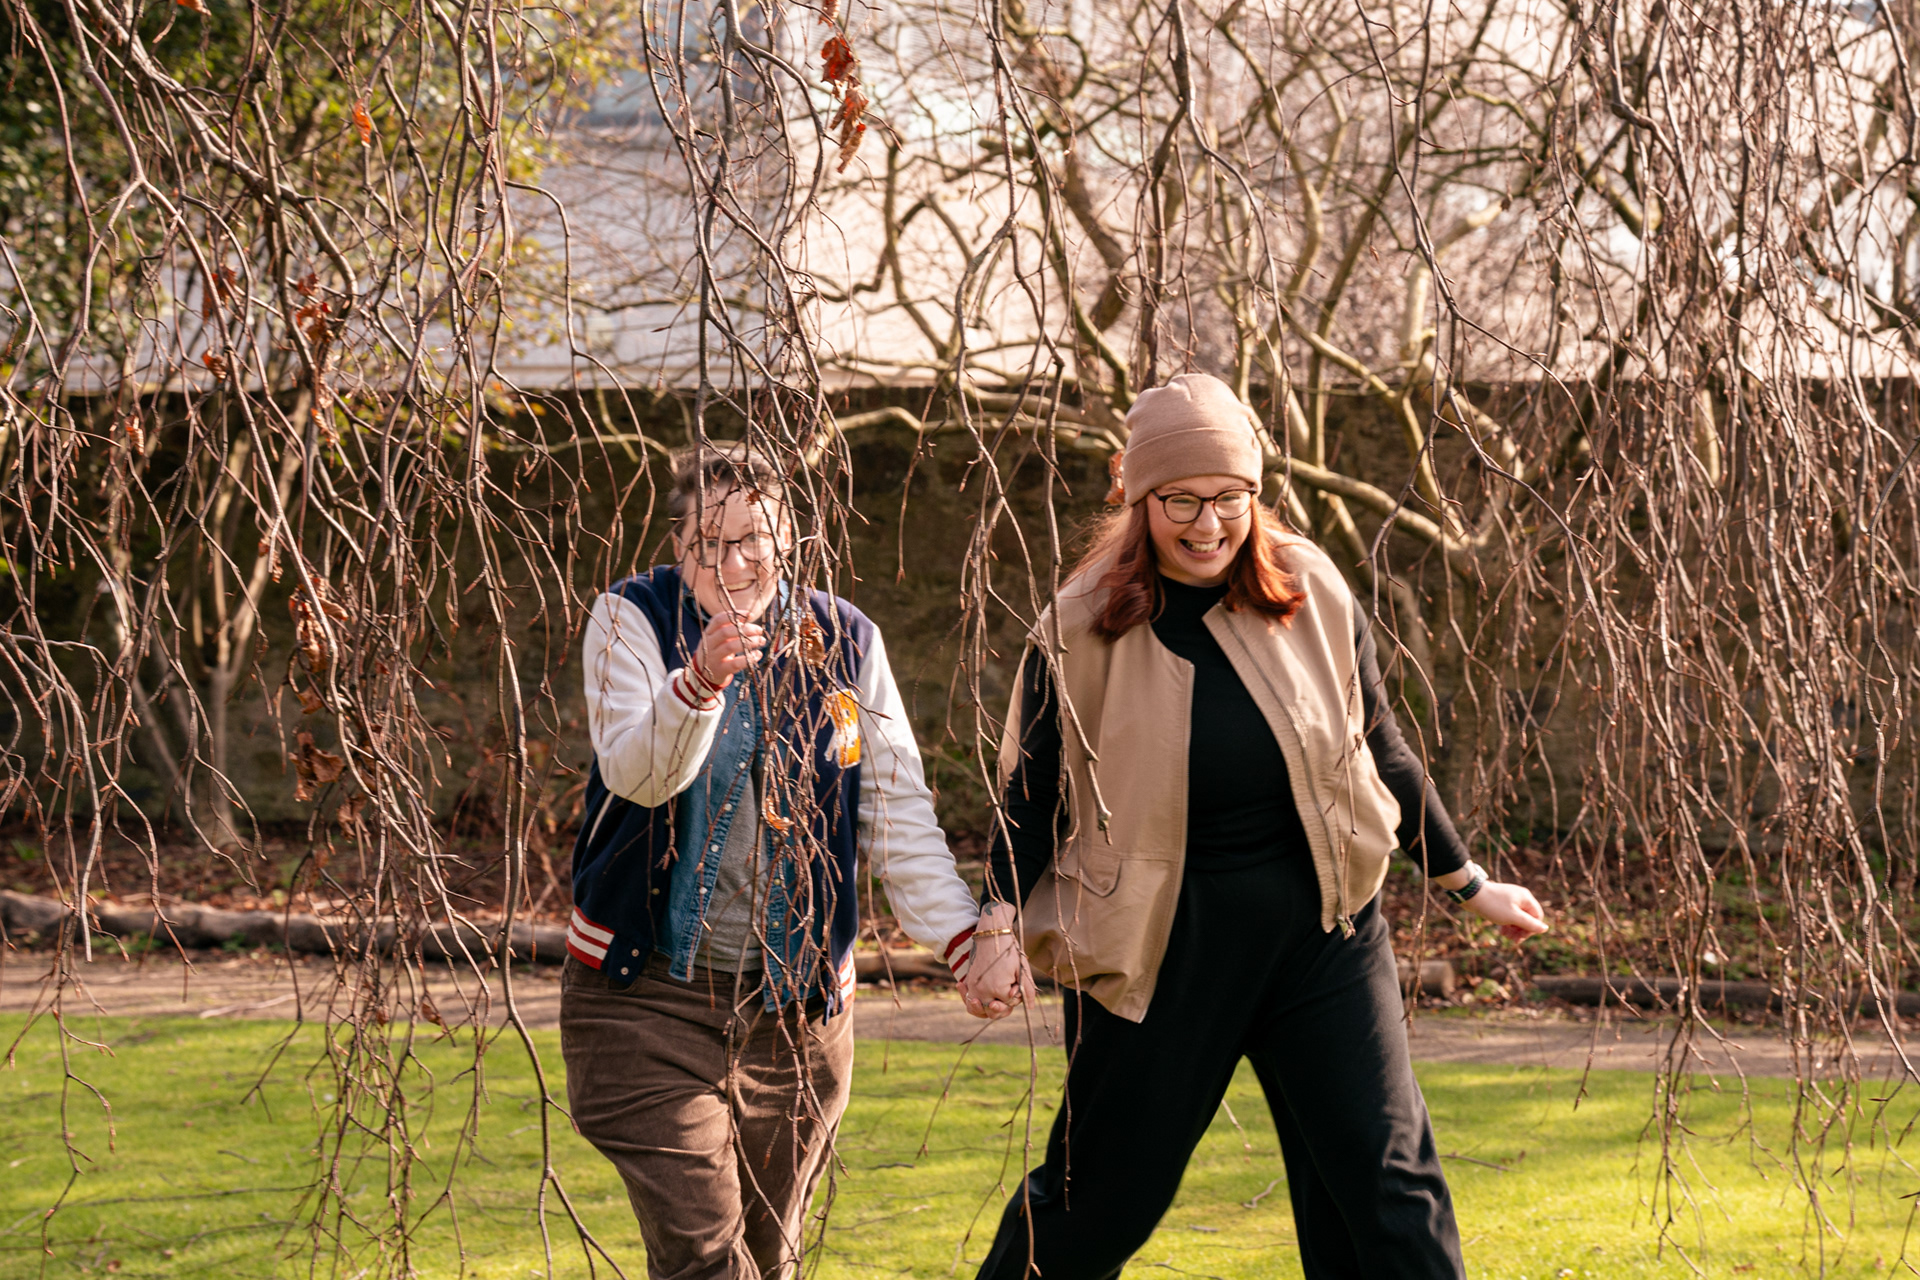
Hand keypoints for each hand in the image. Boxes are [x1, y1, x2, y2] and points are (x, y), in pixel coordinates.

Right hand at [691, 612, 765, 691]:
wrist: (703, 674)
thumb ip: (730, 628)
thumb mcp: (718, 638)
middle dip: (745, 629)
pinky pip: (735, 664)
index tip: (750, 615)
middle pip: (725, 632)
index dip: (734, 615)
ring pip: (730, 647)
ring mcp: (713, 658)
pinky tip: (758, 655)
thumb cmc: (717, 650)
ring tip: (761, 640)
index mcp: (708, 632)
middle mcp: (708, 644)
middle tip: (759, 630)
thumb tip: (749, 616)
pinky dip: (748, 658)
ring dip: (749, 643)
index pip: (718, 619)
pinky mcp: (720, 670)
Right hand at [959, 902, 1035, 1019]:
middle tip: (1008, 992)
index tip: (1016, 985)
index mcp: (997, 989)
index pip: (1008, 1005)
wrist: (993, 934)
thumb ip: (1027, 991)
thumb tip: (1030, 1007)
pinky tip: (973, 998)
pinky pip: (968, 1000)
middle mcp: (982, 991)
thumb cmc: (1009, 951)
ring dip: (986, 1009)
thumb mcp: (1022, 970)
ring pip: (978, 1010)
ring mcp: (973, 987)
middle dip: (1003, 1006)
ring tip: (993, 1003)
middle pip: (993, 1012)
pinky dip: (971, 1002)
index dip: (1015, 997)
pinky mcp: (969, 982)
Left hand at [1463, 880, 1548, 940]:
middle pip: (1527, 918)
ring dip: (1514, 929)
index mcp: (1526, 898)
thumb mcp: (1513, 917)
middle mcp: (1520, 897)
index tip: (1521, 938)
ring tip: (1506, 937)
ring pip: (1517, 918)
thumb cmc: (1493, 905)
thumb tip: (1545, 929)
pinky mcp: (1500, 902)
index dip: (1531, 929)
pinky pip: (1508, 915)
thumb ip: (1530, 924)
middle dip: (1521, 930)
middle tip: (1513, 940)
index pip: (1537, 917)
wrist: (1471, 894)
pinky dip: (1507, 924)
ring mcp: (1510, 899)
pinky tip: (1502, 931)